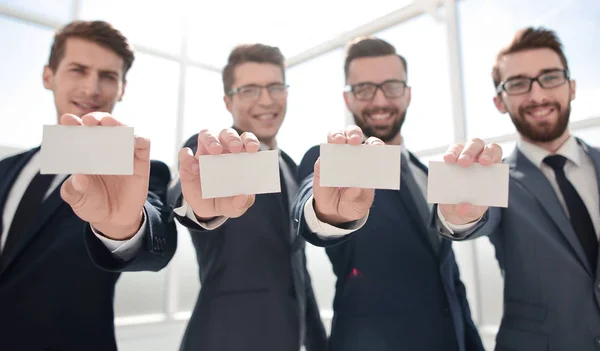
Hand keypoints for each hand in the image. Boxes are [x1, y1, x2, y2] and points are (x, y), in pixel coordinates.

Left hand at [60, 112, 148, 239]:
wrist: (115, 219)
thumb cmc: (93, 204)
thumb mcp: (78, 199)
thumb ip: (74, 190)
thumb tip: (78, 177)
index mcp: (84, 152)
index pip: (77, 132)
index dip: (72, 124)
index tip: (67, 120)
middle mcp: (103, 148)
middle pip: (101, 125)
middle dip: (94, 119)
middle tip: (89, 121)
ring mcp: (123, 152)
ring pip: (123, 129)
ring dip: (117, 122)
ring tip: (108, 122)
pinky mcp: (140, 160)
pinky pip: (143, 143)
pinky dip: (139, 137)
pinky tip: (132, 138)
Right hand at [179, 128, 258, 219]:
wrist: (206, 212)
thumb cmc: (226, 201)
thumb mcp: (236, 206)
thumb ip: (242, 202)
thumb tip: (244, 196)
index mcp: (239, 156)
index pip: (245, 140)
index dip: (250, 140)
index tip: (253, 149)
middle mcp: (222, 151)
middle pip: (226, 134)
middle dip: (232, 138)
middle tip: (235, 148)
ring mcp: (203, 155)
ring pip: (206, 135)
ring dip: (211, 140)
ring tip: (215, 151)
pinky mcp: (187, 164)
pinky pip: (185, 154)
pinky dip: (189, 158)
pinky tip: (195, 169)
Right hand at [313, 125, 383, 225]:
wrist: (335, 212)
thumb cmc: (353, 202)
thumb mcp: (359, 202)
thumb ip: (359, 195)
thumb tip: (356, 187)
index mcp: (367, 160)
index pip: (373, 145)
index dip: (375, 143)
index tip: (377, 147)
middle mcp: (351, 153)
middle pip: (353, 134)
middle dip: (354, 134)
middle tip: (355, 141)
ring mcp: (335, 156)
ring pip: (335, 136)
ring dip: (337, 135)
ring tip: (339, 140)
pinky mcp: (322, 163)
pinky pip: (323, 154)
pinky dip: (326, 152)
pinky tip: (328, 157)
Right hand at [438, 138, 502, 224]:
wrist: (456, 210)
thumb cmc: (472, 206)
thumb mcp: (473, 211)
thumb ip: (471, 209)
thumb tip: (464, 206)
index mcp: (491, 167)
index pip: (494, 152)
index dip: (491, 154)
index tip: (485, 163)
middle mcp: (477, 157)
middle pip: (477, 145)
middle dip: (471, 152)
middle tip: (464, 163)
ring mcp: (462, 157)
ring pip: (461, 146)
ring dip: (457, 152)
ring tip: (451, 161)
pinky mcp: (450, 161)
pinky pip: (449, 153)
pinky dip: (448, 156)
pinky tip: (445, 161)